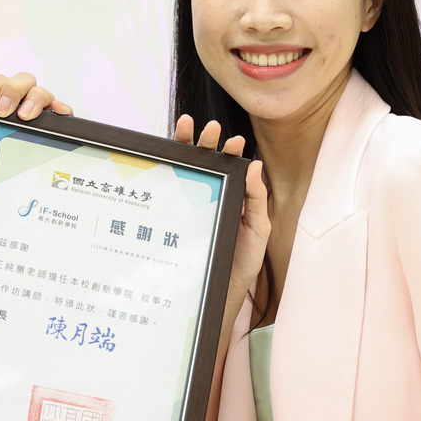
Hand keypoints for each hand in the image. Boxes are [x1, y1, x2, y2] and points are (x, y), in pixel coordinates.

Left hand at [0, 73, 73, 221]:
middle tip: (1, 111)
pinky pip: (62, 119)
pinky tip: (57, 115)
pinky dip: (62, 109)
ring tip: (25, 116)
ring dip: (34, 96)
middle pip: (21, 83)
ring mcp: (32, 130)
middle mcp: (10, 119)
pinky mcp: (49, 145)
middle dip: (11, 89)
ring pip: (41, 94)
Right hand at [173, 115, 268, 324]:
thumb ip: (256, 198)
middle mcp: (208, 196)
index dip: (228, 150)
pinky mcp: (172, 217)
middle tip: (210, 129)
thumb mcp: (257, 229)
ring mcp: (188, 205)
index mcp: (231, 195)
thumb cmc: (242, 261)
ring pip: (183, 170)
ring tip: (187, 129)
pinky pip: (166, 192)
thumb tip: (254, 165)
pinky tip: (166, 158)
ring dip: (184, 147)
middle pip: (203, 161)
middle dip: (205, 142)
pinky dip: (163, 172)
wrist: (221, 291)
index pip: (227, 166)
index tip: (234, 141)